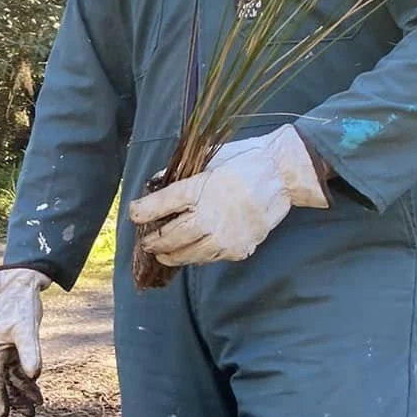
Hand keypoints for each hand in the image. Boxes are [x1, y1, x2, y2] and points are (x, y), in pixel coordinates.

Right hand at [0, 267, 50, 416]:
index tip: (3, 415)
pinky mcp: (14, 346)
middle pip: (1, 383)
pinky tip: (38, 390)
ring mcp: (4, 350)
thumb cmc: (20, 304)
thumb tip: (35, 375)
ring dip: (23, 392)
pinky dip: (27, 380)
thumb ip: (31, 351)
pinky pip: (18, 369)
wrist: (19, 285)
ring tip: (36, 408)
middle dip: (13, 400)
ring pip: (11, 378)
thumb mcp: (26, 328)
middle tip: (28, 416)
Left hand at [128, 125, 327, 267]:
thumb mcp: (208, 159)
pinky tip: (192, 250)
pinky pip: (209, 258)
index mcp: (197, 189)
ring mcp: (224, 237)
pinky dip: (197, 255)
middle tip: (147, 242)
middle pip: (168, 238)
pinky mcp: (237, 249)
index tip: (134, 214)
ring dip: (171, 255)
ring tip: (163, 253)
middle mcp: (208, 217)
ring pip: (187, 255)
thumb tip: (155, 185)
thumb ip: (180, 175)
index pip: (158, 206)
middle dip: (153, 241)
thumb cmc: (243, 161)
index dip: (141, 212)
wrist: (282, 174)